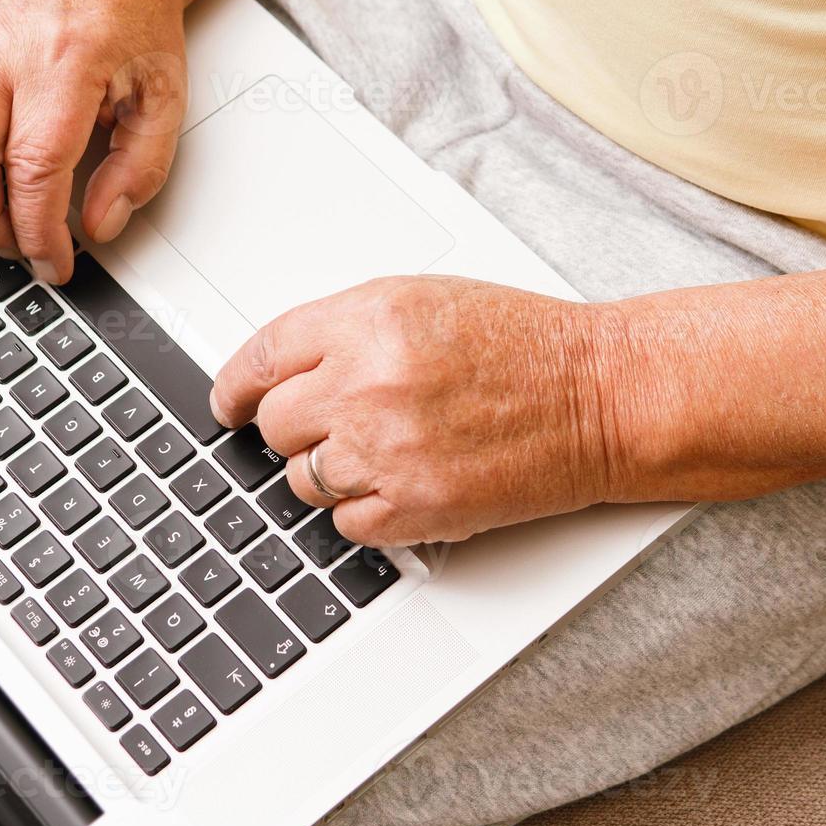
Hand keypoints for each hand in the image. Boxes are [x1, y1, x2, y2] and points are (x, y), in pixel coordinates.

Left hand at [209, 276, 617, 546]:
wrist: (598, 396)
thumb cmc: (522, 345)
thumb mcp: (421, 300)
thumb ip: (343, 330)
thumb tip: (280, 370)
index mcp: (366, 320)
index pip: (262, 358)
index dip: (234, 386)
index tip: (228, 403)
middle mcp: (367, 383)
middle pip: (275, 425)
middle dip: (294, 427)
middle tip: (332, 425)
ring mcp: (386, 450)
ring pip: (302, 480)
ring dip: (329, 471)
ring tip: (382, 451)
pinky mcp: (414, 507)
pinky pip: (344, 525)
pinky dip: (363, 511)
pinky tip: (399, 484)